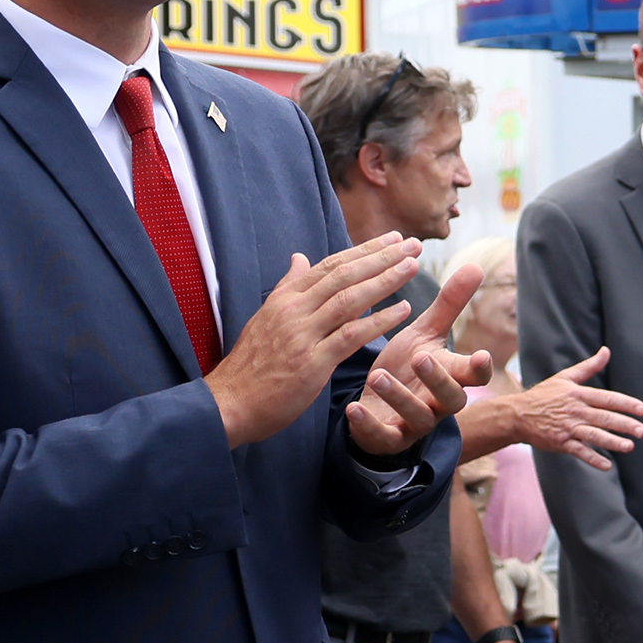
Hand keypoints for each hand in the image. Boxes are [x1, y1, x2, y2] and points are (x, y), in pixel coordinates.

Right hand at [204, 231, 422, 447]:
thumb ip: (288, 288)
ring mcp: (302, 335)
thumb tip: (299, 258)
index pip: (331, 265)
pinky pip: (350, 336)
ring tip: (413, 267)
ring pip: (350, 299)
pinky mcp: (312, 363)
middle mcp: (294, 310)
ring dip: (385, 281)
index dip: (364, 250)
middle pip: (344, 275)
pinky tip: (403, 309)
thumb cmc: (251, 364)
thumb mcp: (266, 318)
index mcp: (285, 298)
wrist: (229, 403)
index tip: (392, 239)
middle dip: (381, 257)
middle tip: (413, 243)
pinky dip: (378, 321)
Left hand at [348, 259, 491, 455]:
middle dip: (437, 379)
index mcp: (451, 376)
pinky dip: (368, 423)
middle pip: (452, 397)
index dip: (480, 368)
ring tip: (376, 375)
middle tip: (420, 357)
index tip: (481, 355)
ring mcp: (415, 423)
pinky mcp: (389, 438)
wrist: (379, 407)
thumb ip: (450, 305)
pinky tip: (352, 407)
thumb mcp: (426, 335)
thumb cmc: (407, 366)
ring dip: (398, 396)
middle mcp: (439, 403)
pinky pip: (383, 436)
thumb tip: (476, 265)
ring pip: (417, 416)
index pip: (475, 375)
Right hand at [475, 346, 642, 467]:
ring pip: (594, 435)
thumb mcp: (566, 377)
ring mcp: (568, 427)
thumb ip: (589, 366)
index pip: (608, 399)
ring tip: (629, 447)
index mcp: (579, 393)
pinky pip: (579, 451)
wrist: (517, 414)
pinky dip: (593, 458)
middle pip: (604, 417)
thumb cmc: (544, 395)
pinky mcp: (560, 442)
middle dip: (625, 425)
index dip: (627, 404)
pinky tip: (607, 465)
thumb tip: (606, 351)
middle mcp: (575, 410)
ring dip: (612, 442)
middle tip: (642, 431)